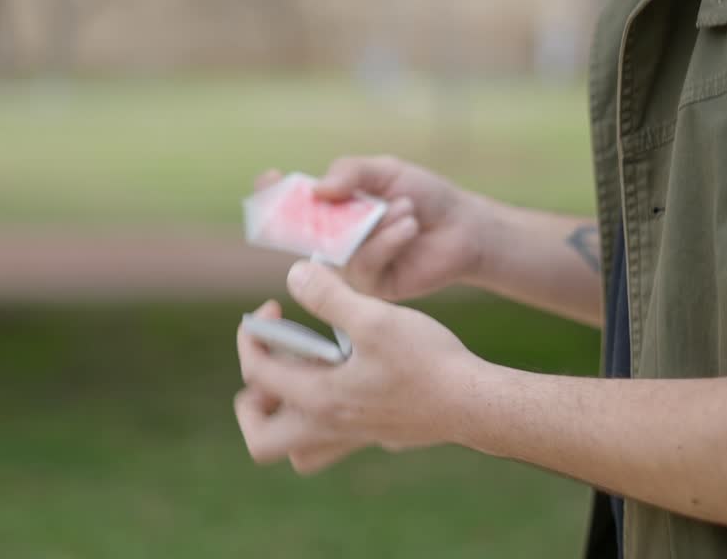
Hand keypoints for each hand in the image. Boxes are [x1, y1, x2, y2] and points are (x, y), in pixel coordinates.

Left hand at [235, 262, 475, 472]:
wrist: (474, 402)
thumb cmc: (426, 361)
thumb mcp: (374, 317)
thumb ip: (328, 296)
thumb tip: (294, 274)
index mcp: (318, 399)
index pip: (257, 372)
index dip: (252, 334)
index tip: (274, 307)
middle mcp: (328, 428)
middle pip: (261, 441)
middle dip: (251, 404)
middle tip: (270, 366)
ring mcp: (352, 438)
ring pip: (297, 451)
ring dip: (285, 420)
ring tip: (299, 379)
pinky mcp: (375, 436)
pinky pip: (332, 443)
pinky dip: (323, 419)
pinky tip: (348, 380)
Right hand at [254, 156, 486, 300]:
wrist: (462, 226)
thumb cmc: (424, 196)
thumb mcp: (386, 172)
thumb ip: (351, 173)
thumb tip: (316, 189)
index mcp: (334, 208)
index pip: (293, 201)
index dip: (273, 193)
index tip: (268, 180)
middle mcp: (336, 239)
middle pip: (302, 231)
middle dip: (307, 216)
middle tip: (319, 203)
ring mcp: (351, 264)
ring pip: (341, 247)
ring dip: (374, 223)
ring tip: (405, 208)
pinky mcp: (371, 286)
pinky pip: (365, 264)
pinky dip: (388, 240)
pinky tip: (409, 227)